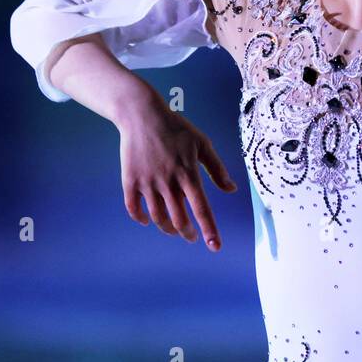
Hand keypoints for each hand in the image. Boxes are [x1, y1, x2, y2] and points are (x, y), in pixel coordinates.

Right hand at [117, 101, 237, 249]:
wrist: (142, 114)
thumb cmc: (177, 128)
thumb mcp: (202, 144)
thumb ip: (217, 169)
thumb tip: (231, 190)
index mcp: (188, 174)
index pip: (202, 209)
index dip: (209, 230)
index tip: (215, 247)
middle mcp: (168, 181)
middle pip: (179, 219)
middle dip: (188, 233)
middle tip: (192, 236)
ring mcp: (147, 182)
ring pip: (158, 217)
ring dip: (168, 229)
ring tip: (175, 230)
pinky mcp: (130, 180)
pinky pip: (133, 207)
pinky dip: (141, 218)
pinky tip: (149, 220)